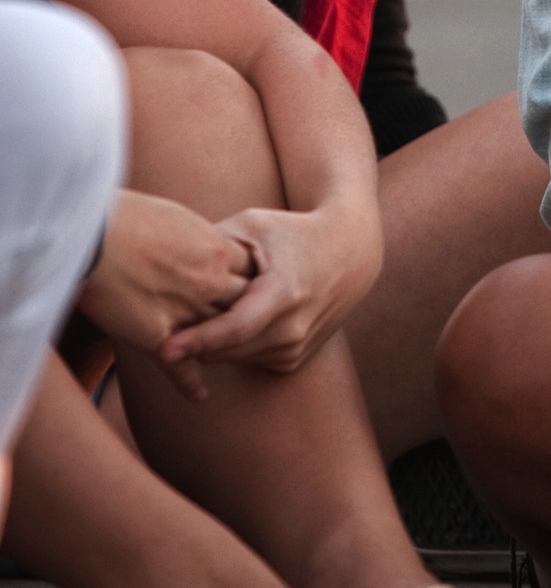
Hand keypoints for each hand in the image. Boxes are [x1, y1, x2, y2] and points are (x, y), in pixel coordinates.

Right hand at [78, 190, 254, 396]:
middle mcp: (209, 283)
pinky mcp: (157, 335)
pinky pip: (182, 367)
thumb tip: (204, 242)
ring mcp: (186, 311)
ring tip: (230, 360)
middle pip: (245, 307)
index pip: (256, 274)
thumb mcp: (179, 219)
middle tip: (259, 332)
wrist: (95, 235)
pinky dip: (191, 384)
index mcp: (218, 250)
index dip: (259, 287)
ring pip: (220, 338)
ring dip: (225, 350)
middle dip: (252, 319)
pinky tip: (199, 395)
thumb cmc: (129, 217)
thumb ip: (199, 237)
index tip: (262, 295)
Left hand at [160, 201, 380, 376]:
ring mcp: (296, 347)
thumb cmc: (293, 232)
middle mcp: (294, 327)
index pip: (236, 327)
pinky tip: (230, 321)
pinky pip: (246, 361)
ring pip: (231, 359)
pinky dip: (231, 347)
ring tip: (197, 316)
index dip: (199, 341)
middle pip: (225, 350)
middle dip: (191, 342)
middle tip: (162, 325)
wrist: (351, 252)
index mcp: (285, 291)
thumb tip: (163, 260)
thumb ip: (210, 246)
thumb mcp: (254, 226)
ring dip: (209, 345)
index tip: (163, 352)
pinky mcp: (294, 359)